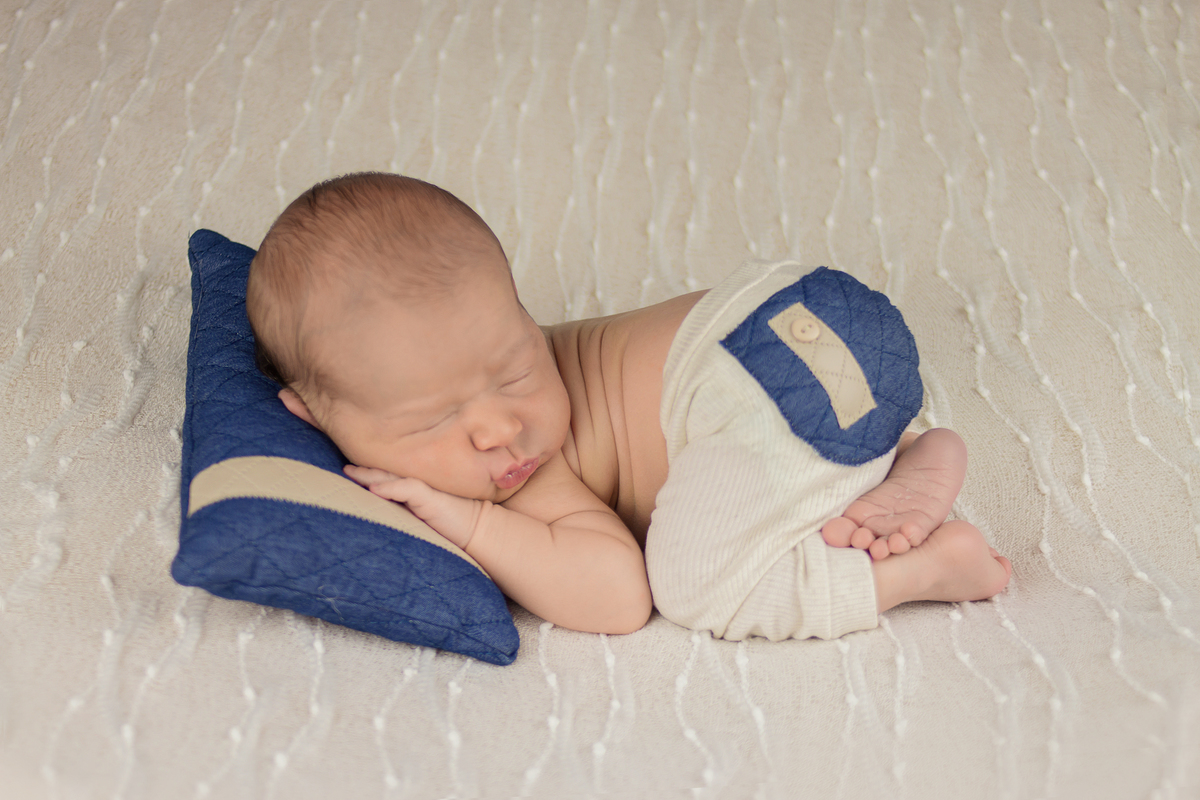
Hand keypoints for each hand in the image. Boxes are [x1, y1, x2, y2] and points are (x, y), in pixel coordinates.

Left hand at [343, 465, 483, 549]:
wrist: (478, 528)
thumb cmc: (452, 523)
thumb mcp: (424, 516)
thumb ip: (407, 509)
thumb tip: (384, 510)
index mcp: (411, 491)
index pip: (384, 478)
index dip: (366, 474)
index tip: (346, 470)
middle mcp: (415, 486)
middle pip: (382, 475)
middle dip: (362, 471)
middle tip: (343, 467)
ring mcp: (422, 489)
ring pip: (390, 477)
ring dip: (369, 475)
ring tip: (351, 472)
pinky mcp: (429, 497)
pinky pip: (406, 489)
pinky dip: (390, 488)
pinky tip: (374, 489)